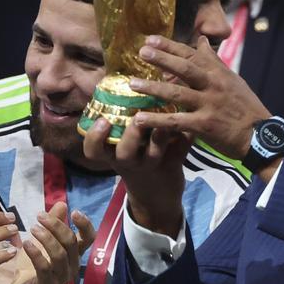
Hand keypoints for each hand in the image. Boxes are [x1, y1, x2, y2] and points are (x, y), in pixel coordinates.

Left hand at [6, 201, 93, 283]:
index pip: (89, 239)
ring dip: (46, 239)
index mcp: (74, 254)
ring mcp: (61, 278)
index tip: (74, 211)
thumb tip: (62, 203)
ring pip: (59, 254)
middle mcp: (72, 266)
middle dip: (56, 226)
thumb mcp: (43, 241)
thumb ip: (54, 223)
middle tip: (39, 216)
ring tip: (33, 228)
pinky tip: (25, 244)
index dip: (85, 225)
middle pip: (70, 242)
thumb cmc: (35, 267)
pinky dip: (35, 254)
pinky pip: (44, 268)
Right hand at [83, 116, 189, 237]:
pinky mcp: (172, 166)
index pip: (94, 150)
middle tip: (137, 119)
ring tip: (164, 121)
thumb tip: (116, 85)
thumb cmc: (134, 161)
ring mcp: (151, 165)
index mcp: (113, 155)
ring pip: (154, 153)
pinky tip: (189, 124)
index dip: (95, 137)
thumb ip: (119, 125)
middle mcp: (129, 161)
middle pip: (125, 152)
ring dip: (159, 137)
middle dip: (131, 136)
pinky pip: (180, 150)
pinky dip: (185, 137)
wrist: (155, 198)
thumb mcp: (121, 150)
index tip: (102, 120)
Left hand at [129, 35, 271, 158]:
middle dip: (162, 59)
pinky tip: (139, 119)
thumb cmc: (244, 106)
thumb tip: (202, 39)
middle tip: (142, 52)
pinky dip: (157, 120)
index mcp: (218, 73)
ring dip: (153, 88)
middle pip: (185, 69)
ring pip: (177, 94)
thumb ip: (213, 60)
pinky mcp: (204, 126)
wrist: (259, 135)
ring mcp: (208, 105)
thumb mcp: (232, 79)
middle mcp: (213, 86)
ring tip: (132, 84)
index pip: (192, 55)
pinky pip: (176, 122)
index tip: (151, 39)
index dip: (171, 47)